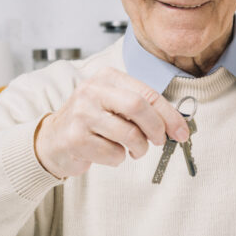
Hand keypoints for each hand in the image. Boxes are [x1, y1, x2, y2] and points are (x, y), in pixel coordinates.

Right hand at [34, 67, 189, 178]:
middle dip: (157, 129)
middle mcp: (92, 91)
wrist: (53, 139)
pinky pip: (113, 154)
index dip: (170, 115)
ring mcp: (81, 114)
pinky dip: (119, 158)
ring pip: (129, 134)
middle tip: (160, 141)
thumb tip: (179, 126)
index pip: (147, 93)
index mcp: (107, 77)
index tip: (182, 132)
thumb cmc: (93, 122)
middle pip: (139, 107)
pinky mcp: (75, 139)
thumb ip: (144, 109)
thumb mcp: (115, 105)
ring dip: (140, 148)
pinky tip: (108, 152)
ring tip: (135, 150)